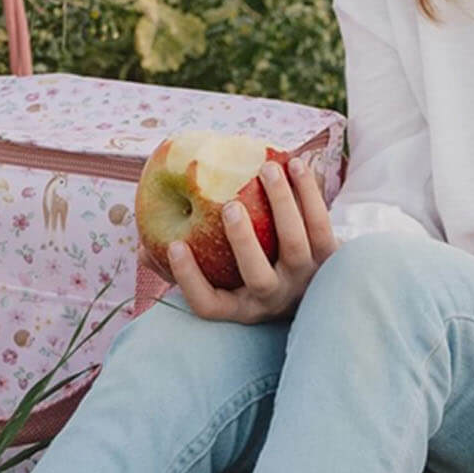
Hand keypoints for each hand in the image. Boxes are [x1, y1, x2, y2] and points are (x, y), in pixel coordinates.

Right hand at [142, 155, 338, 324]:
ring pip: (295, 245)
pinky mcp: (331, 260)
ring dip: (282, 204)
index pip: (207, 305)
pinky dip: (308, 192)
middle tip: (228, 206)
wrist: (316, 286)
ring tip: (266, 168)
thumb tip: (142, 246)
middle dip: (243, 242)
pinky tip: (294, 163)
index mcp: (239, 310)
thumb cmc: (248, 275)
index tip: (173, 244)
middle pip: (258, 278)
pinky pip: (320, 223)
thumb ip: (180, 265)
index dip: (188, 279)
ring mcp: (305, 281)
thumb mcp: (219, 279)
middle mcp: (273, 300)